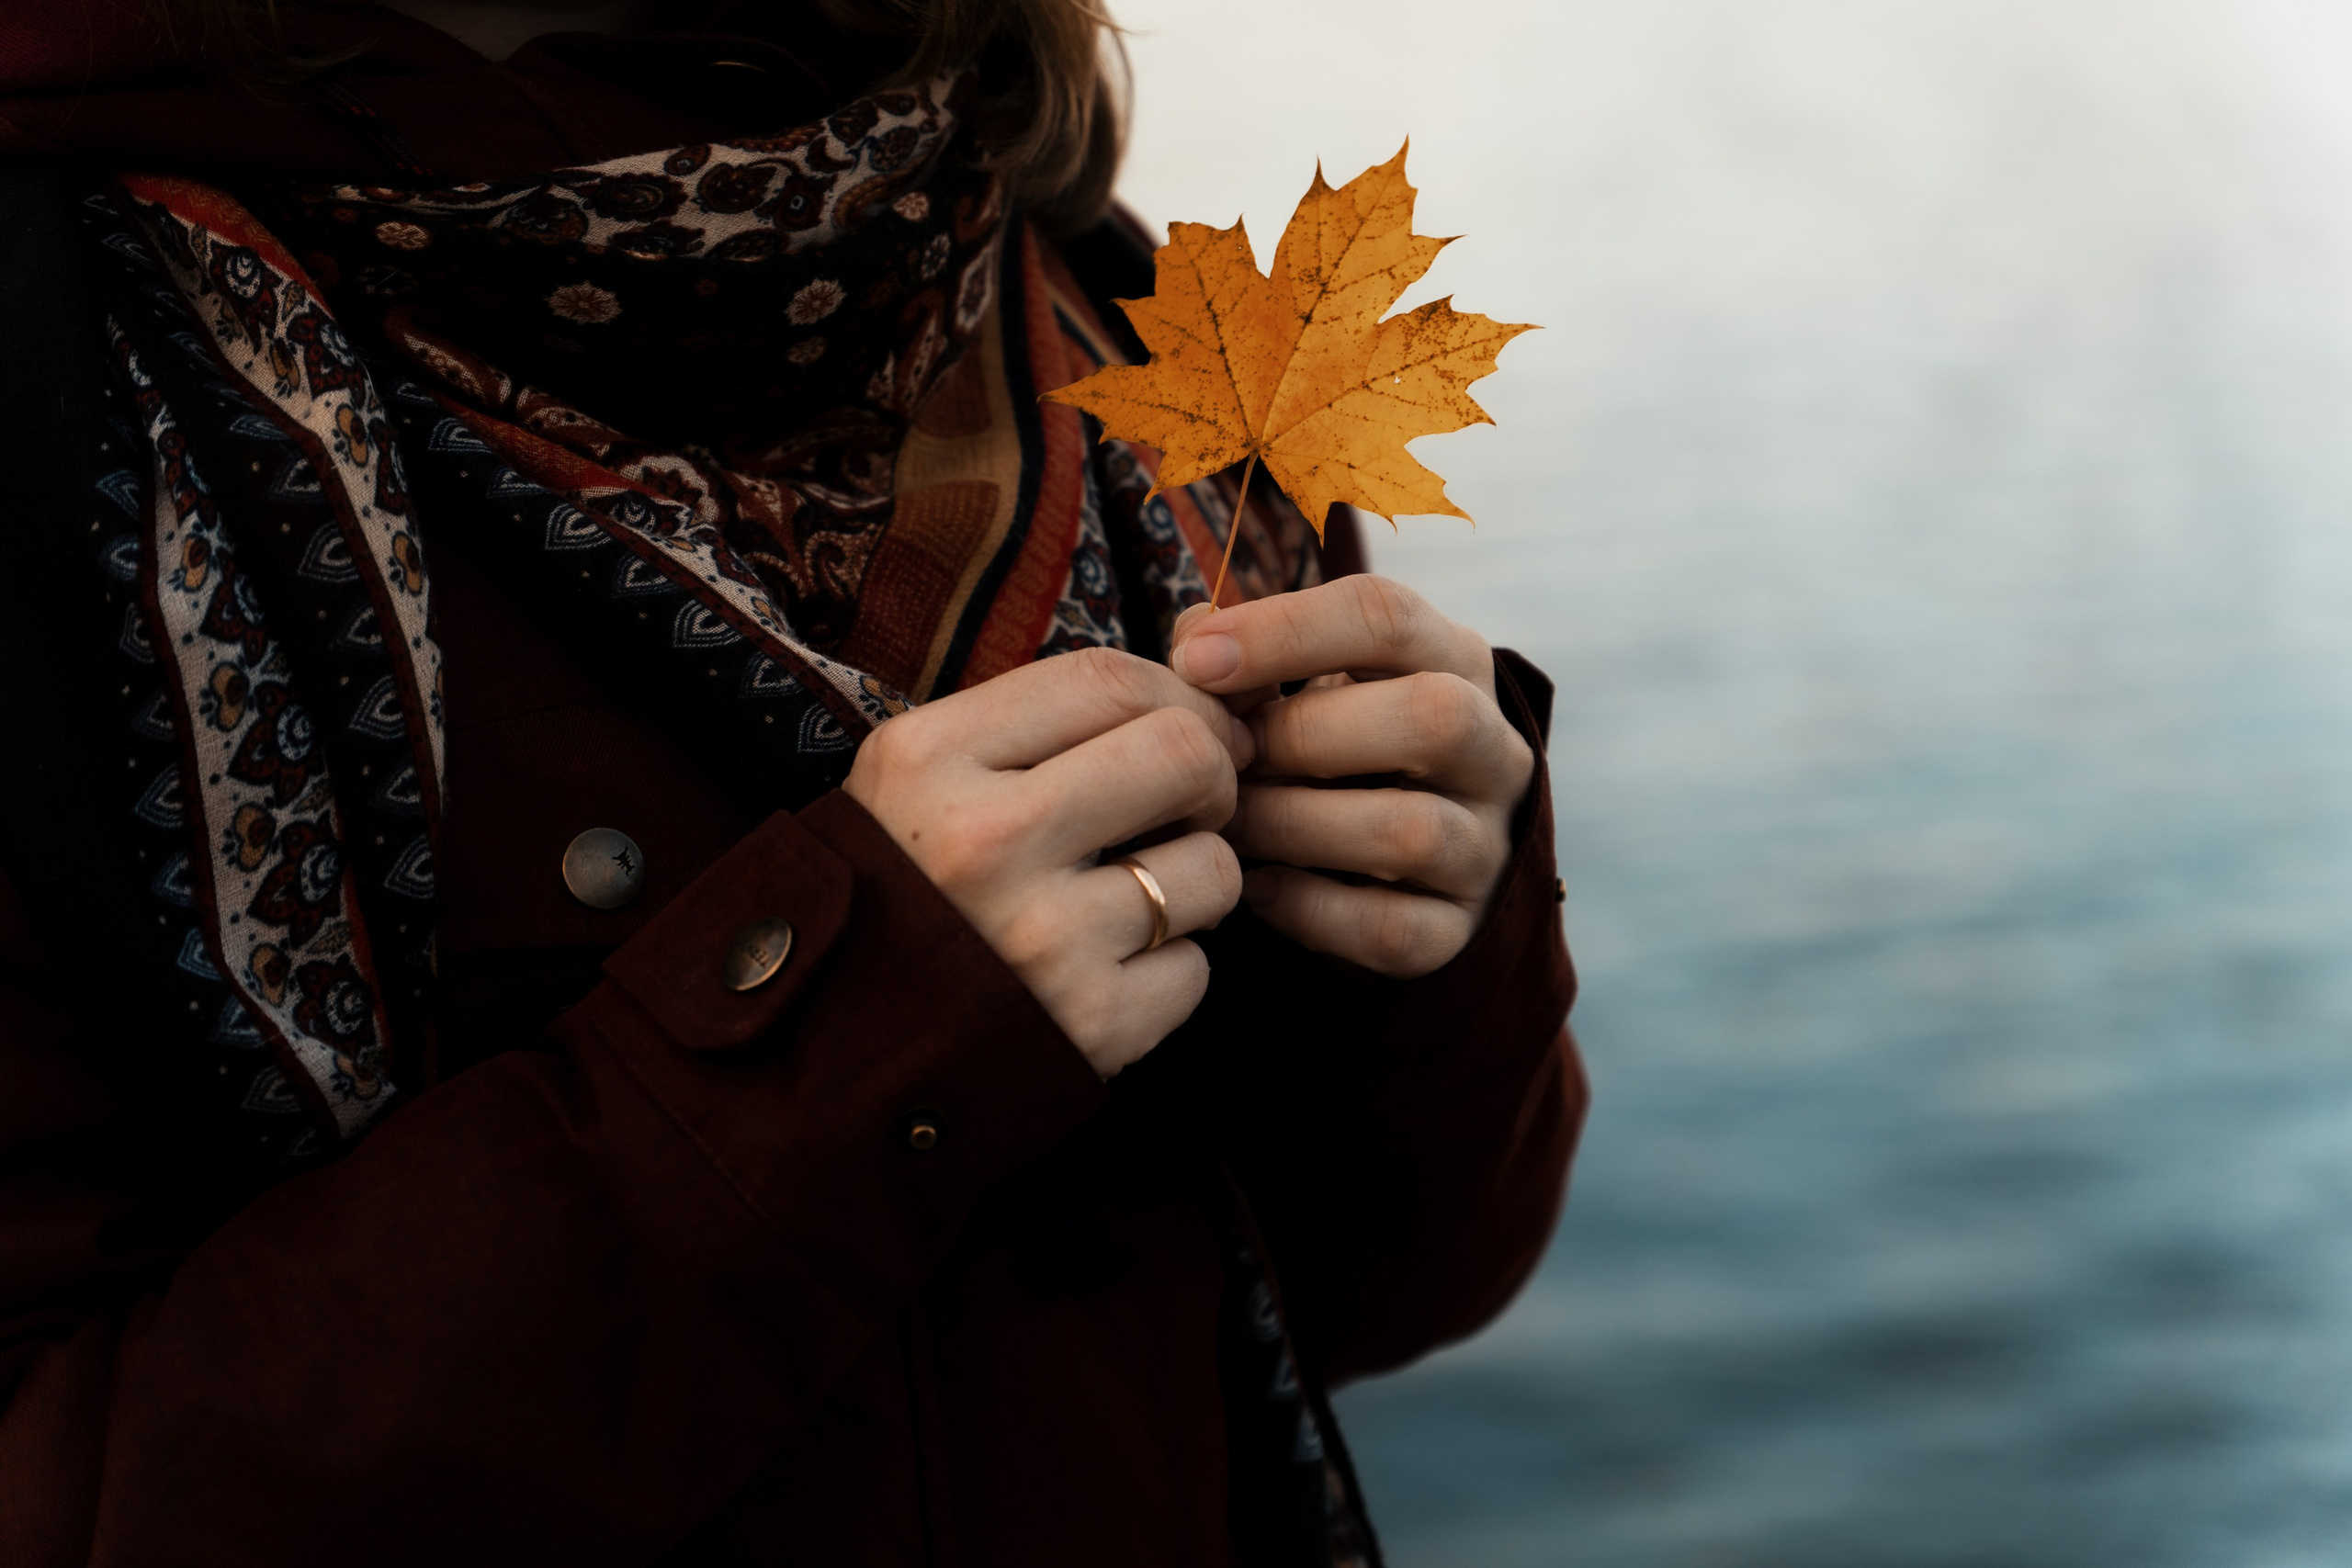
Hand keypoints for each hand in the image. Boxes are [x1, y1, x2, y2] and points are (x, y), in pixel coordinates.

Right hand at [844, 648, 1248, 1076]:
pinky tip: (1108, 975)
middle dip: (1214, 776)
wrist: (832, 1054)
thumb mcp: (927, 776)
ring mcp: (1039, 938)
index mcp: (931, 757)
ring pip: (1211, 867)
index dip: (1179, 694)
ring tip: (1134, 900)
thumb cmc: (907, 890)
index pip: (1108, 678)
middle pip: (1184, 753)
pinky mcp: (1087, 1024)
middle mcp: (983, 840)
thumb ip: (1048, 715)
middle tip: (1192, 806)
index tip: (1194, 725)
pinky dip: (1168, 971)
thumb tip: (1206, 640)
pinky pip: (1196, 968)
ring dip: (1194, 882)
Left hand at [1171, 576, 1534, 978]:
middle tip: (1228, 757)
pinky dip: (1306, 907)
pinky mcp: (1458, 931)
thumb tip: (1192, 639)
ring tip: (1229, 822)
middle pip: (1432, 716)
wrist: (1397, 874)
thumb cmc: (1330, 754)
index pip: (1390, 617)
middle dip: (1304, 734)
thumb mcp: (1305, 688)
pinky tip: (1255, 886)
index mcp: (1454, 662)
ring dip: (1294, 824)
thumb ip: (1249, 658)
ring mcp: (1485, 846)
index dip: (1286, 630)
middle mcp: (1493, 751)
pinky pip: (1389, 926)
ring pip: (1411, 831)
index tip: (1194, 660)